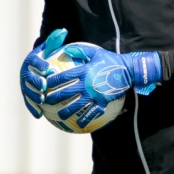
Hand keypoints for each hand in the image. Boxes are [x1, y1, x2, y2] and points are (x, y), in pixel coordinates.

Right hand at [19, 29, 67, 117]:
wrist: (42, 70)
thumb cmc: (50, 58)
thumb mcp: (52, 49)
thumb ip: (56, 41)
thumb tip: (63, 31)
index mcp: (31, 61)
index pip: (34, 61)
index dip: (40, 65)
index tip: (48, 68)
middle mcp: (25, 73)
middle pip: (28, 78)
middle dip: (35, 82)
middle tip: (44, 86)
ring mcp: (24, 85)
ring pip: (27, 91)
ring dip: (33, 96)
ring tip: (43, 100)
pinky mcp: (26, 96)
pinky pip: (28, 102)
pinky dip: (33, 108)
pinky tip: (40, 115)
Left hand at [45, 44, 161, 127]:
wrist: (128, 70)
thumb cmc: (111, 60)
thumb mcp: (96, 52)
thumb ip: (80, 50)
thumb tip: (66, 49)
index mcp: (84, 71)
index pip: (64, 77)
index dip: (53, 80)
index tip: (45, 84)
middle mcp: (87, 84)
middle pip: (67, 92)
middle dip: (55, 97)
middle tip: (46, 100)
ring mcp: (94, 94)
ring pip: (77, 104)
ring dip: (67, 111)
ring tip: (59, 115)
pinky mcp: (102, 101)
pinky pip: (92, 112)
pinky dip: (85, 118)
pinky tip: (79, 124)